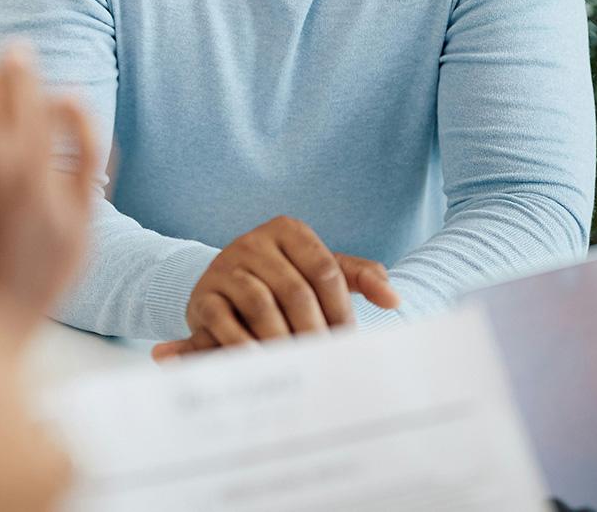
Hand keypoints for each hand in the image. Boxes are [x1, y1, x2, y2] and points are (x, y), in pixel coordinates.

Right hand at [152, 215, 397, 360]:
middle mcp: (254, 241)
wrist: (224, 289)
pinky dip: (245, 346)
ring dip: (282, 340)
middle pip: (295, 290)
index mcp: (288, 230)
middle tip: (325, 362)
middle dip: (314, 331)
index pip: (324, 269)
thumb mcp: (320, 270)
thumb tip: (393, 298)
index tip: (347, 341)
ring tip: (297, 366)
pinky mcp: (203, 295)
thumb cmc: (283, 280)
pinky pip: (225, 321)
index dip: (341, 309)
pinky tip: (262, 365)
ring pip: (261, 304)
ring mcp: (225, 266)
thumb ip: (359, 277)